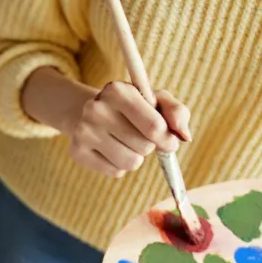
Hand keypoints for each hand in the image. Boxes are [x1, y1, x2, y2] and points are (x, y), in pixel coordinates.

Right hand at [67, 82, 190, 177]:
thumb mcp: (156, 100)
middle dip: (149, 145)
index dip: (167, 137)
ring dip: (136, 157)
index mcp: (117, 91)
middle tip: (139, 136)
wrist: (90, 113)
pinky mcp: (77, 152)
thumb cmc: (133, 108)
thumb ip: (176, 112)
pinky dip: (120, 166)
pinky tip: (111, 151)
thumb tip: (184, 136)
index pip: (155, 126)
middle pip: (145, 147)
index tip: (167, 137)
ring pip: (131, 162)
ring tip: (126, 143)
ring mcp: (84, 131)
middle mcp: (96, 109)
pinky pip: (116, 172)